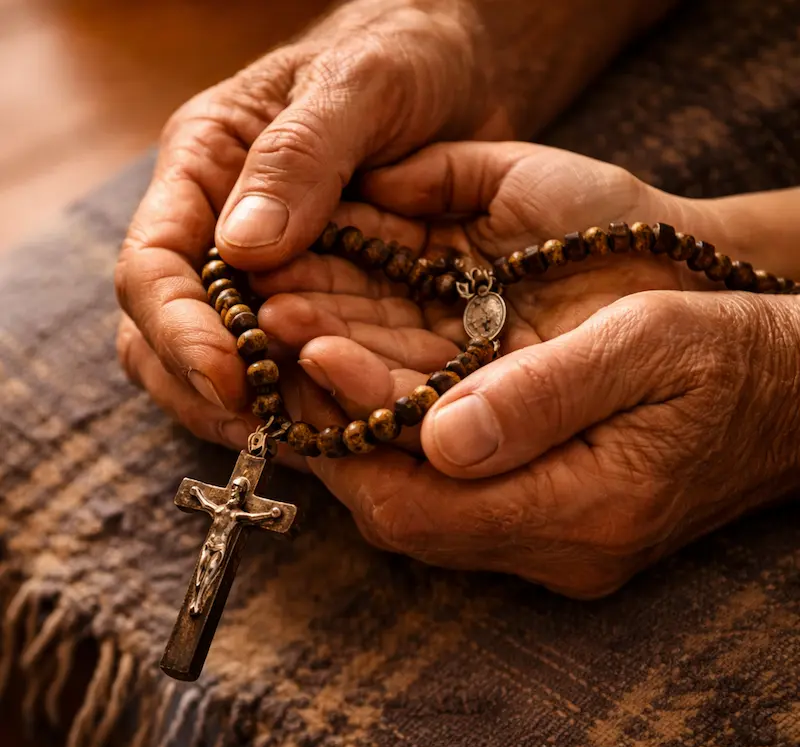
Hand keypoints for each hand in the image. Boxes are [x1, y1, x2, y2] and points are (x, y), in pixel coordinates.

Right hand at [114, 0, 518, 452]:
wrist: (454, 72)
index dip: (178, 330)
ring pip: (215, 363)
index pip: (152, 265)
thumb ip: (299, 157)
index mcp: (205, 166)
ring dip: (248, 413)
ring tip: (304, 444)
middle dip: (202, 389)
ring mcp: (261, 272)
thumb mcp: (361, 85)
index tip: (228, 379)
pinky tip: (339, 428)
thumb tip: (242, 253)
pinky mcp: (309, 301)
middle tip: (263, 434)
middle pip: (162, 331)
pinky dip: (303, 404)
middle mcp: (217, 226)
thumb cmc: (402, 54)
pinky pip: (284, 366)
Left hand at [257, 142, 799, 595]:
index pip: (421, 502)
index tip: (310, 355)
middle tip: (285, 356)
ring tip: (308, 362)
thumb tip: (441, 436)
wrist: (791, 398)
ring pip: (416, 504)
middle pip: (402, 513)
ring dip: (356, 436)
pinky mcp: (547, 518)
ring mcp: (549, 541)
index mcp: (583, 511)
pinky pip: (445, 492)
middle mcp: (555, 545)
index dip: (352, 433)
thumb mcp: (649, 345)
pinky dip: (397, 442)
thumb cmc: (731, 356)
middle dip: (334, 435)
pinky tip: (373, 388)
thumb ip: (548, 395)